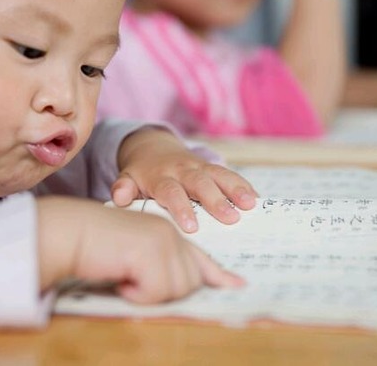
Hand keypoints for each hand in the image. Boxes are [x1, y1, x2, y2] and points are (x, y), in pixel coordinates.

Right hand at [38, 197, 243, 303]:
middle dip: (164, 292)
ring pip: (177, 288)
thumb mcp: (134, 256)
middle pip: (191, 282)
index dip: (217, 275)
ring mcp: (164, 239)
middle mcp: (171, 233)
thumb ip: (159, 265)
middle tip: (135, 282)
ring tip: (126, 276)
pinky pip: (156, 291)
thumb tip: (184, 287)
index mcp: (168, 233)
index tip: (236, 285)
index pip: (200, 258)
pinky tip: (121, 279)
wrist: (71, 231)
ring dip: (148, 292)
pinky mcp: (151, 249)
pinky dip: (136, 294)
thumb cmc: (95, 247)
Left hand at [112, 128, 256, 232]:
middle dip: (216, 200)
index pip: (170, 191)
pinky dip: (244, 186)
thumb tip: (118, 198)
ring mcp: (200, 167)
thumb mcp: (127, 179)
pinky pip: (231, 175)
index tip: (191, 226)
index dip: (181, 208)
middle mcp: (182, 170)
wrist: (153, 149)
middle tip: (230, 219)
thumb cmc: (141, 175)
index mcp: (160, 177)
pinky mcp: (213, 168)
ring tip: (250, 205)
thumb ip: (123, 189)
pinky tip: (257, 200)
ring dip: (236, 190)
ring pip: (220, 176)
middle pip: (200, 183)